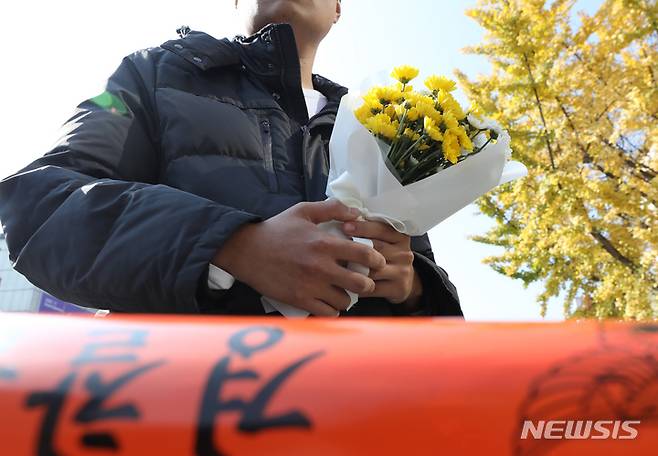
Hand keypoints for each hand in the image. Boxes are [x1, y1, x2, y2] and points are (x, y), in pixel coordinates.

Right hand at [212, 200, 385, 316]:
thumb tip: (357, 213)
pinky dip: (332, 309)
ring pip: (344, 301)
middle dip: (367, 283)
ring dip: (348, 297)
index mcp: (324, 243)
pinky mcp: (299, 300)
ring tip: (343, 291)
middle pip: (360, 283)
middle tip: (363, 281)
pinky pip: (327, 313)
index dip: (376, 260)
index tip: (377, 263)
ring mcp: (310, 286)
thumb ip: (332, 209)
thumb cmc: (276, 229)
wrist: (246, 250)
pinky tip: (329, 302)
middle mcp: (320, 267)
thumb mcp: (303, 211)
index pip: (363, 255)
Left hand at [342, 220, 422, 308]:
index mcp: (400, 237)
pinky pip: (374, 288)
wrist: (404, 281)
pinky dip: (358, 286)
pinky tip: (344, 283)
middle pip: (378, 248)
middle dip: (356, 246)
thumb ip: (370, 232)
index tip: (345, 226)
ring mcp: (402, 271)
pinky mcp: (399, 288)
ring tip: (336, 264)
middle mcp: (404, 253)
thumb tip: (344, 221)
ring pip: (374, 269)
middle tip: (336, 245)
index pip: (382, 229)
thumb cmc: (386, 256)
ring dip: (354, 268)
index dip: (363, 227)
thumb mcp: (384, 240)